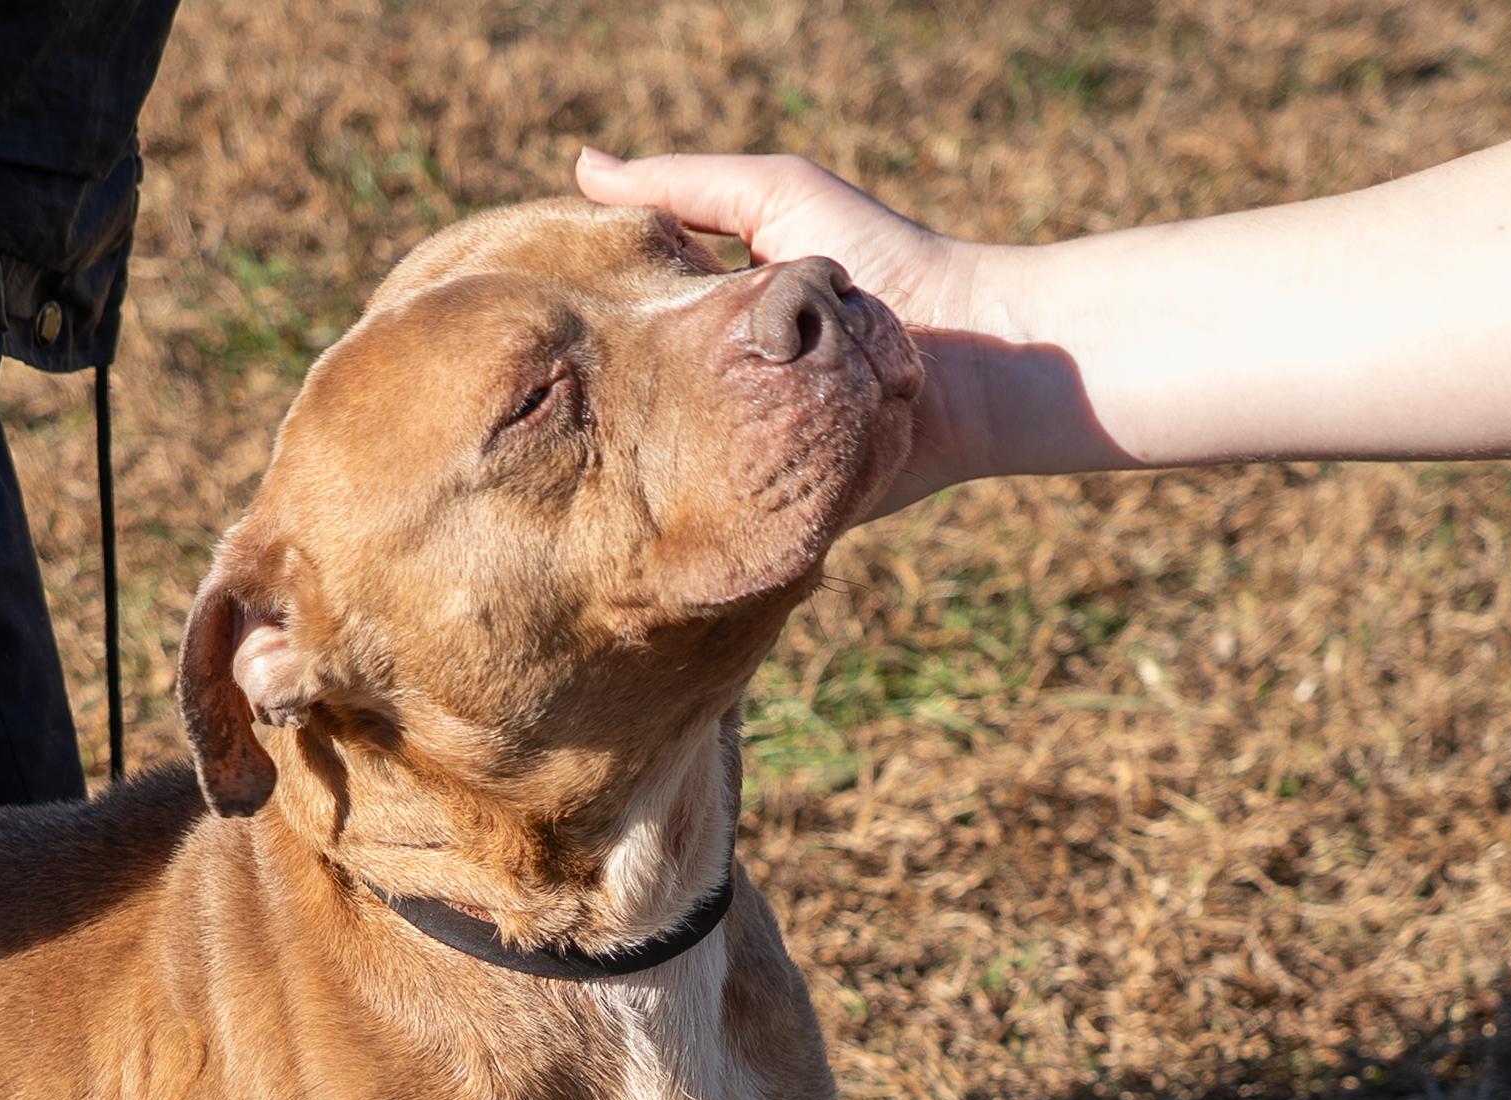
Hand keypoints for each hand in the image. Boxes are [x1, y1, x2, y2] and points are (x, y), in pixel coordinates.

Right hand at [577, 148, 999, 510]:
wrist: (983, 354)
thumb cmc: (890, 259)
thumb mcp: (779, 197)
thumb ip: (685, 184)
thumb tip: (581, 168)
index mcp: (721, 327)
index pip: (630, 332)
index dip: (583, 329)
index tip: (528, 327)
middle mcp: (731, 392)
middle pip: (638, 404)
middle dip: (598, 404)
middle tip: (538, 408)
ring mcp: (757, 454)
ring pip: (673, 465)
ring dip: (640, 461)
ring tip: (576, 461)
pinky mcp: (787, 511)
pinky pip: (729, 520)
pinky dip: (699, 512)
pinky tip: (643, 506)